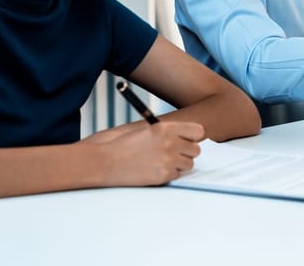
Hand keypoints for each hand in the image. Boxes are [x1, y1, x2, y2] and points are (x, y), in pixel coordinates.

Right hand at [91, 122, 205, 185]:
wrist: (104, 162)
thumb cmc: (123, 145)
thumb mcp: (147, 130)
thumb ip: (169, 132)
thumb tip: (189, 138)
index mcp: (166, 128)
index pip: (198, 131)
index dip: (193, 137)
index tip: (187, 141)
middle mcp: (170, 143)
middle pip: (196, 150)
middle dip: (186, 153)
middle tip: (171, 154)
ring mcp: (168, 160)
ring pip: (188, 164)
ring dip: (178, 165)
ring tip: (159, 162)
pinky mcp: (163, 175)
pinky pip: (176, 176)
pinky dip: (167, 175)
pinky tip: (152, 170)